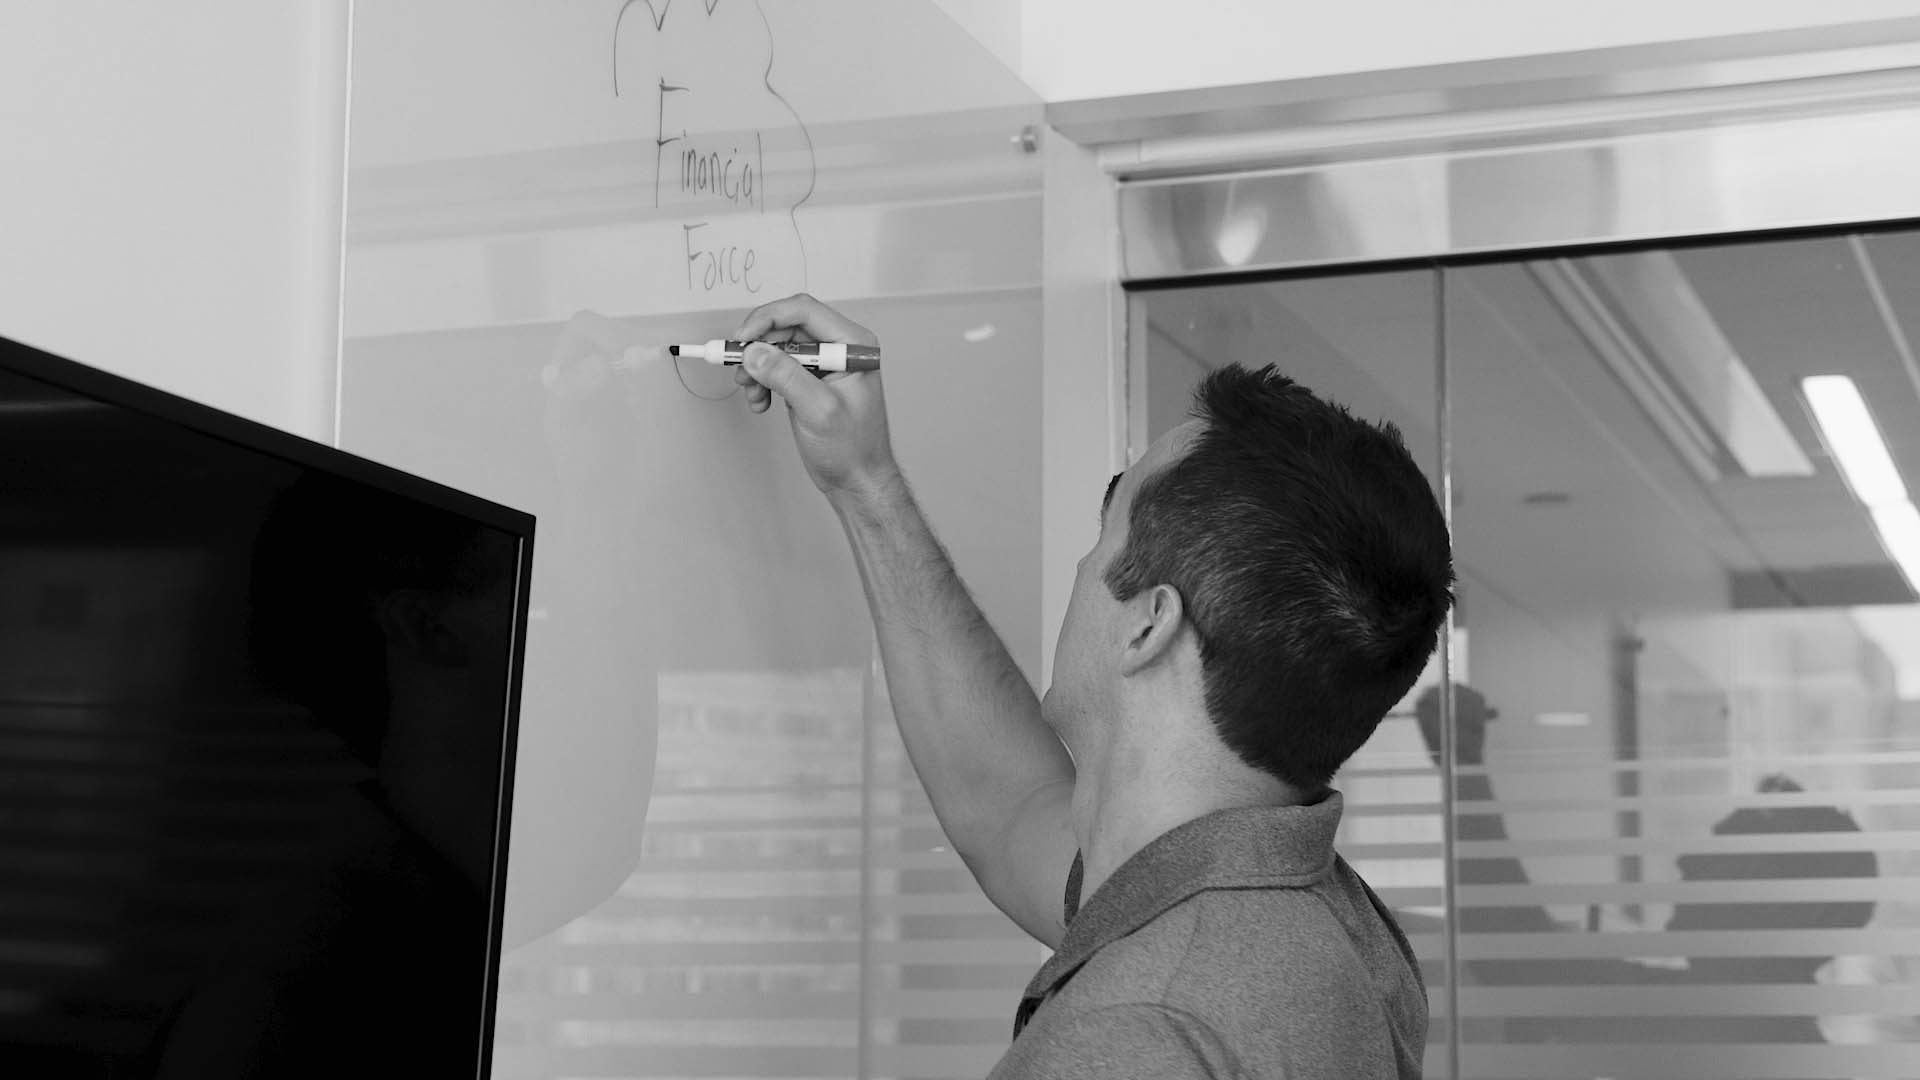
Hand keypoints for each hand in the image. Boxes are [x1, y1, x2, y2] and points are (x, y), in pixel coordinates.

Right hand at [731, 293, 898, 497]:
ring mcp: (822, 364)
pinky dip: (761, 382)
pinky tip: (760, 401)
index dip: (767, 319)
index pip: (803, 311)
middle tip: (738, 367)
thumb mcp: (819, 411)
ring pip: (776, 347)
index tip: (742, 338)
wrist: (857, 480)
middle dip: (758, 347)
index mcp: (852, 344)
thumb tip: (754, 352)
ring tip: (751, 391)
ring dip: (756, 367)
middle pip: (786, 326)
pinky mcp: (808, 379)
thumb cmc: (854, 449)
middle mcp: (839, 348)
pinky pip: (776, 367)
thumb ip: (786, 377)